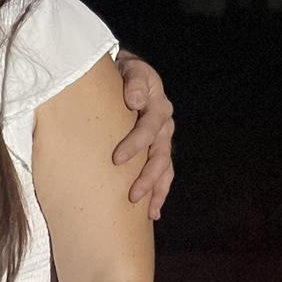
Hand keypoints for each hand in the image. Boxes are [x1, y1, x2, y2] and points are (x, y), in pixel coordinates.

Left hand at [113, 52, 173, 219]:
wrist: (128, 73)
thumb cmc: (124, 72)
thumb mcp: (131, 69)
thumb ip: (134, 82)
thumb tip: (135, 100)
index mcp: (157, 104)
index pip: (149, 126)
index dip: (135, 143)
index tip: (116, 159)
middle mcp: (164, 124)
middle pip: (160, 154)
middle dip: (147, 176)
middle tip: (131, 194)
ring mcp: (163, 138)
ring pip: (165, 167)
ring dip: (156, 189)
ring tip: (146, 209)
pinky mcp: (159, 148)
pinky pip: (164, 173)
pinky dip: (160, 192)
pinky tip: (152, 212)